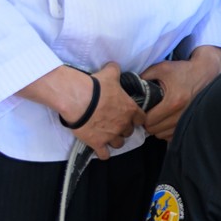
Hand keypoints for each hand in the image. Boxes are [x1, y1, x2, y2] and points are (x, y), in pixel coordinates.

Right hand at [21, 61, 138, 158]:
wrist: (78, 99)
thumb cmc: (96, 86)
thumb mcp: (109, 74)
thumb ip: (115, 71)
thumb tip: (114, 65)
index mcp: (130, 110)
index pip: (141, 118)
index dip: (136, 118)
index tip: (130, 117)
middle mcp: (123, 124)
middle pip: (129, 132)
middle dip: (123, 129)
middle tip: (114, 124)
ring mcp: (111, 135)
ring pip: (119, 143)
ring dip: (114, 140)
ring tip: (107, 136)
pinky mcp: (97, 143)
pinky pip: (104, 154)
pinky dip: (102, 153)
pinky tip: (99, 149)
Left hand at [140, 45, 220, 140]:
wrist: (206, 72)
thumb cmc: (183, 70)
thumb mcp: (161, 68)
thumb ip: (143, 77)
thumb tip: (130, 87)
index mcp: (173, 101)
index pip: (149, 121)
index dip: (141, 117)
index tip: (141, 111)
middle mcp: (182, 114)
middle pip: (156, 130)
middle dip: (148, 124)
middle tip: (147, 114)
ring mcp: (189, 120)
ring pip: (164, 135)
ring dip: (158, 128)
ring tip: (157, 118)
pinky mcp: (193, 123)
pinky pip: (174, 135)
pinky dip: (167, 131)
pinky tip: (166, 121)